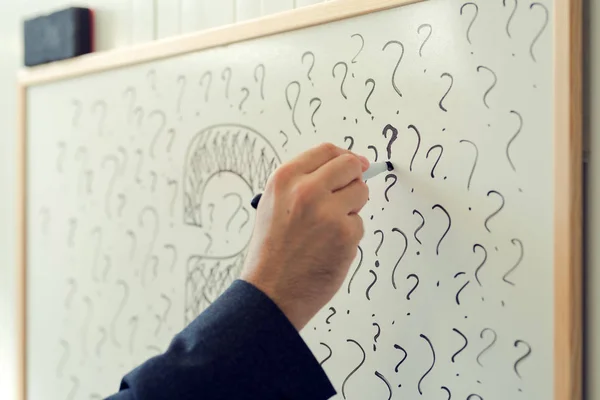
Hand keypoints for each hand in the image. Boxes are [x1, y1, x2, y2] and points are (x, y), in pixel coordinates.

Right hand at [241, 143, 369, 329]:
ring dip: (352, 208)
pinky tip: (329, 248)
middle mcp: (306, 189)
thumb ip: (303, 182)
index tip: (355, 164)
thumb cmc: (272, 251)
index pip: (327, 151)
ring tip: (328, 229)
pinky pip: (359, 223)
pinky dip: (349, 235)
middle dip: (353, 179)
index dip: (345, 157)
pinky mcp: (346, 234)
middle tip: (346, 198)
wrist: (270, 291)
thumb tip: (347, 166)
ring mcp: (328, 211)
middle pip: (350, 166)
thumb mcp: (274, 203)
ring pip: (361, 192)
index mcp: (285, 178)